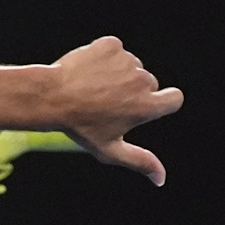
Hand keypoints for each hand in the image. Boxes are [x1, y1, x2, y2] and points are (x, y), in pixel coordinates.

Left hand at [50, 36, 183, 184]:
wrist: (49, 98)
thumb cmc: (80, 127)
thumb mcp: (109, 149)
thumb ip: (139, 161)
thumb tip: (161, 179)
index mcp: (147, 106)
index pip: (174, 99)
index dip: (161, 102)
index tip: (143, 105)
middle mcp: (142, 80)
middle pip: (147, 83)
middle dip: (130, 92)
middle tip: (101, 104)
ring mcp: (128, 60)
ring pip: (129, 67)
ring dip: (115, 76)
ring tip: (91, 90)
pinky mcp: (112, 45)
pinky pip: (113, 52)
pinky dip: (102, 60)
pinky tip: (86, 73)